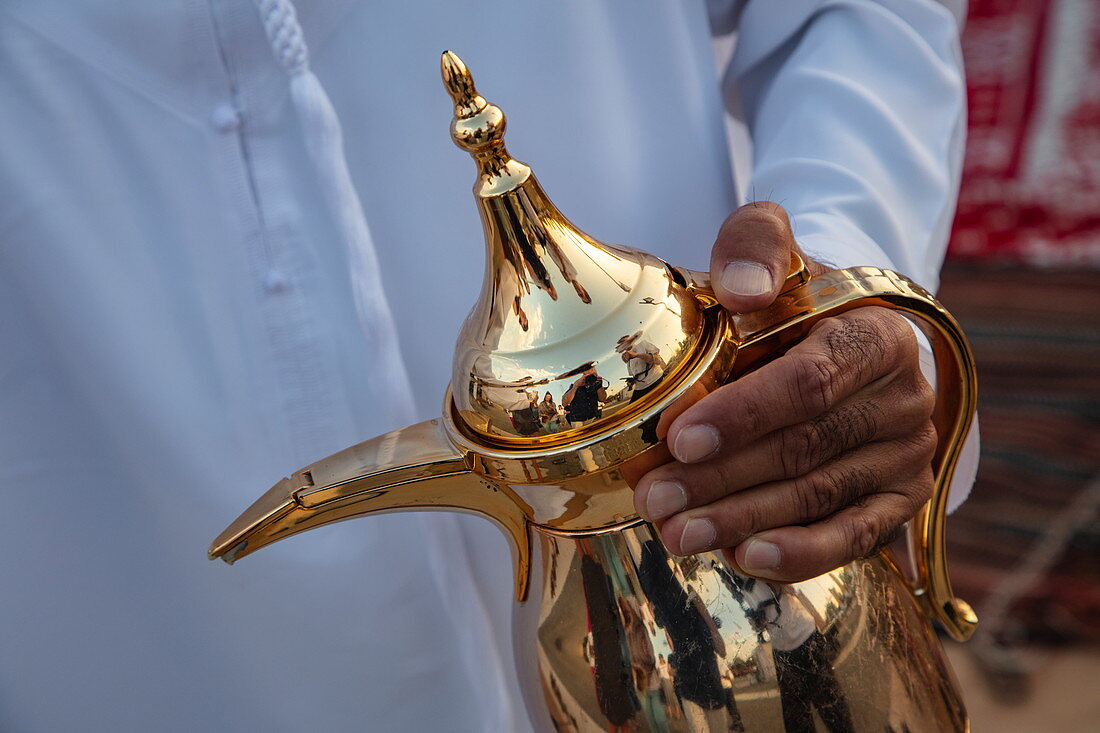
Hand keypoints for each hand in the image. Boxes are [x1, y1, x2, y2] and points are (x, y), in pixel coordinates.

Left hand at [633, 203, 936, 581]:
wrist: (833, 335)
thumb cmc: (788, 298)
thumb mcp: (768, 249)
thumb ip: (754, 246)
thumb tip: (742, 288)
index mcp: (876, 335)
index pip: (810, 381)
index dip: (744, 414)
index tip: (680, 438)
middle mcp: (906, 397)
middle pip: (807, 448)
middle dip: (723, 479)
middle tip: (657, 500)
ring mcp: (908, 453)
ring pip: (819, 496)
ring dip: (743, 520)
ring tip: (676, 533)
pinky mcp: (901, 499)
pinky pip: (854, 535)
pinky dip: (800, 554)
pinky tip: (743, 559)